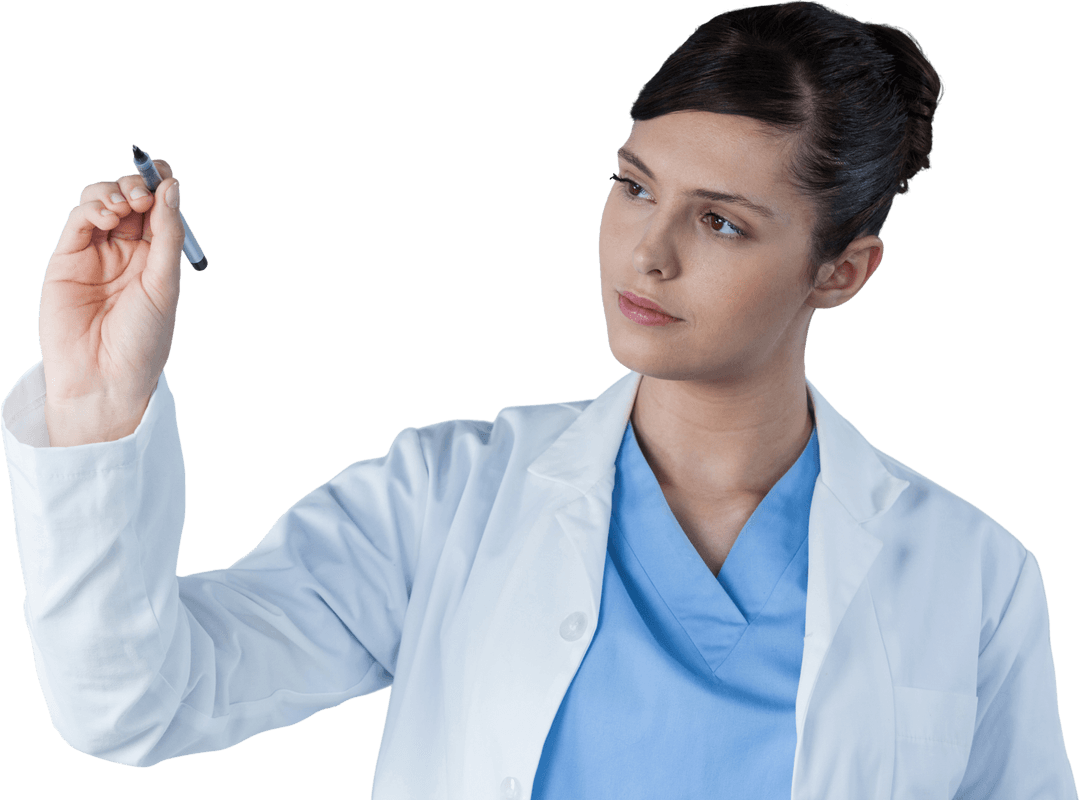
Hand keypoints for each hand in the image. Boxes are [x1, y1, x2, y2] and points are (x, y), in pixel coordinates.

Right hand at [39, 159, 184, 441]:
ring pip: (102, 202)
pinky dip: (93, 207)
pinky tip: (107, 215)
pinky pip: (78, 220)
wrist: (104, 379)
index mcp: (158, 259)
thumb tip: (171, 186)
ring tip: (125, 207)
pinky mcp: (67, 259)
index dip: (162, 185)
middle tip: (144, 194)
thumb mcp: (164, 284)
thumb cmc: (143, 340)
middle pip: (132, 200)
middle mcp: (128, 253)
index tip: (167, 170)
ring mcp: (96, 254)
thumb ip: (167, 236)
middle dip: (138, 185)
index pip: (161, 210)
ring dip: (114, 192)